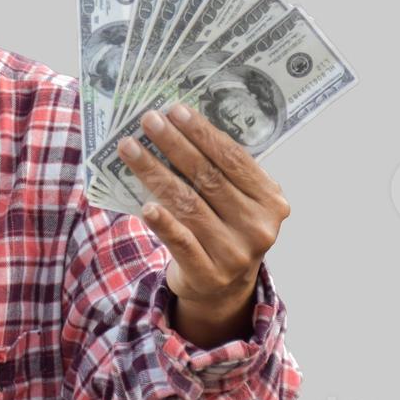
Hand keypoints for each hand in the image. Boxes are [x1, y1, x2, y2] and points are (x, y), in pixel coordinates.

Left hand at [119, 102, 290, 346]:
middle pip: (208, 178)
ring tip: (129, 149)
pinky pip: (182, 242)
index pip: (233, 159)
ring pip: (188, 205)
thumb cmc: (226, 228)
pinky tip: (145, 205)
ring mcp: (234, 254)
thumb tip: (179, 125)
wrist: (223, 289)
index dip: (203, 133)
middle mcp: (257, 227)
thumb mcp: (239, 201)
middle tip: (148, 120)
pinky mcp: (208, 274)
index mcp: (270, 202)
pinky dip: (164, 223)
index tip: (175, 110)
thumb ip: (223, 172)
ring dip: (155, 173)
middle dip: (174, 144)